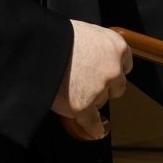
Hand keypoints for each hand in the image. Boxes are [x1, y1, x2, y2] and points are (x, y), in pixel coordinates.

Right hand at [51, 19, 132, 139]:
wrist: (37, 46)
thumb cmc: (55, 35)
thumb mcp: (85, 32)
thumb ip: (96, 46)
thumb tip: (95, 58)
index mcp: (116, 46)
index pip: (125, 64)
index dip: (114, 70)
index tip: (107, 74)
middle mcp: (113, 69)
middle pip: (117, 86)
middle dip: (105, 87)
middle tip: (86, 82)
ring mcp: (100, 89)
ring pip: (102, 102)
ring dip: (90, 100)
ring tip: (70, 90)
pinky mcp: (84, 106)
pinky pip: (93, 123)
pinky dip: (94, 128)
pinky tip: (97, 131)